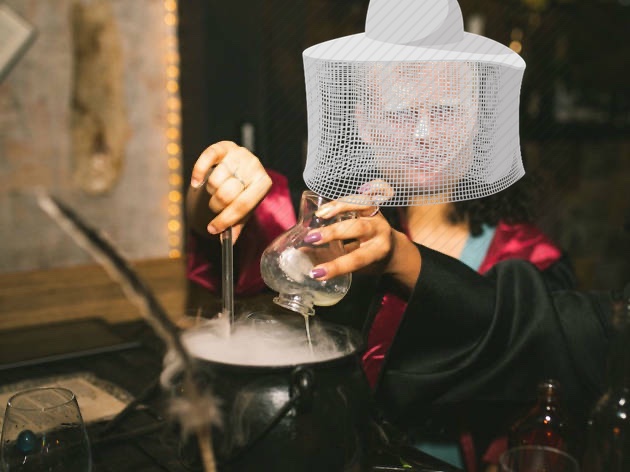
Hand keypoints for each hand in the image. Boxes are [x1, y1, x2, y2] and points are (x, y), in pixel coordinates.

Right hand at [188, 141, 271, 240]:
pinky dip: (198, 172)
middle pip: (227, 193)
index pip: (243, 205)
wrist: (241, 170)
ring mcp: (240, 154)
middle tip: (215, 207)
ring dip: (211, 191)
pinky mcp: (225, 146)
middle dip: (217, 206)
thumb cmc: (243, 193)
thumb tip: (228, 243)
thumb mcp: (244, 210)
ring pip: (215, 179)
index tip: (212, 230)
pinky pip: (207, 157)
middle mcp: (255, 166)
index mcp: (264, 184)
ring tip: (215, 191)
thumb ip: (236, 225)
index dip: (226, 219)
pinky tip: (196, 183)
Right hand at [306, 195, 420, 291]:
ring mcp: (377, 216)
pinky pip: (357, 199)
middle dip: (333, 232)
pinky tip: (324, 209)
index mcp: (379, 251)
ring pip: (361, 206)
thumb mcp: (359, 267)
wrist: (394, 249)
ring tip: (318, 215)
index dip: (336, 266)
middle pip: (358, 228)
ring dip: (338, 209)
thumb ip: (336, 259)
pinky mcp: (371, 207)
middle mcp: (380, 231)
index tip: (316, 272)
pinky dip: (340, 202)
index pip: (357, 259)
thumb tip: (305, 255)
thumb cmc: (372, 261)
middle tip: (311, 238)